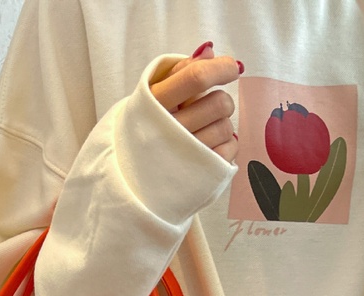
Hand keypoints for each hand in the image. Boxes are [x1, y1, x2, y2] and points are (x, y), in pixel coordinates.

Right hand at [150, 43, 241, 162]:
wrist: (133, 172)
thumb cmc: (149, 125)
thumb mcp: (155, 95)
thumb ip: (181, 71)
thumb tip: (210, 53)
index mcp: (155, 104)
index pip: (196, 78)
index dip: (221, 68)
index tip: (231, 68)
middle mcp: (169, 131)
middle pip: (218, 103)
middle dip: (220, 101)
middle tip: (209, 108)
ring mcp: (185, 156)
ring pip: (226, 127)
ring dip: (221, 124)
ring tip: (204, 130)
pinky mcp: (200, 174)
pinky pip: (230, 149)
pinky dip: (225, 145)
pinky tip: (210, 147)